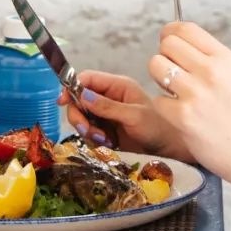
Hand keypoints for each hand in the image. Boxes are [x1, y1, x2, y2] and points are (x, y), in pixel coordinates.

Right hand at [60, 70, 196, 162]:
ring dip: (87, 129)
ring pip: (81, 117)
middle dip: (79, 115)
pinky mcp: (104, 130)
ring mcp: (105, 114)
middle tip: (88, 130)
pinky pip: (88, 131)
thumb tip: (82, 95)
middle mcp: (109, 98)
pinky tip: (107, 143)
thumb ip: (108, 106)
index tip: (62, 101)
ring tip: (104, 139)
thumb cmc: (157, 128)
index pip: (87, 79)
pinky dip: (92, 138)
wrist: (167, 150)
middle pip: (78, 99)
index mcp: (117, 86)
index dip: (72, 87)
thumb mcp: (134, 115)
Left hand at [148, 21, 230, 189]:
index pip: (186, 29)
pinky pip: (157, 100)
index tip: (167, 42)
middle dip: (165, 57)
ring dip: (160, 79)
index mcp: (225, 58)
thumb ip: (210, 59)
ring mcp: (196, 94)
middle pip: (167, 44)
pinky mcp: (183, 117)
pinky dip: (165, 108)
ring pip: (156, 66)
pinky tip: (181, 116)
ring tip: (175, 93)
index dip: (170, 33)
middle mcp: (211, 71)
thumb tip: (179, 43)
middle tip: (174, 74)